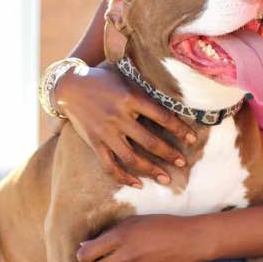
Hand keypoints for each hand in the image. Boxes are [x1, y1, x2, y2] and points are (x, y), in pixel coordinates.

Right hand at [54, 66, 195, 187]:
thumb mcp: (126, 77)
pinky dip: (123, 177)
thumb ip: (145, 91)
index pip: (162, 116)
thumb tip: (173, 102)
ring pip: (131, 157)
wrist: (70, 86)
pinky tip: (137, 184)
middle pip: (149, 141)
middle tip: (183, 163)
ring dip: (151, 170)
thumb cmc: (104, 80)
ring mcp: (105, 132)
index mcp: (130, 97)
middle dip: (169, 154)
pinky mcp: (94, 142)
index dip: (179, 129)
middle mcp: (119, 116)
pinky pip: (109, 165)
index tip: (192, 139)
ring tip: (165, 178)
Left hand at [76, 214, 203, 261]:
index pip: (85, 255)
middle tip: (94, 258)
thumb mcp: (133, 221)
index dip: (81, 254)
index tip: (86, 249)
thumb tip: (85, 245)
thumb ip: (108, 233)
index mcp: (120, 238)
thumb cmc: (160, 226)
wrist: (188, 242)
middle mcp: (124, 258)